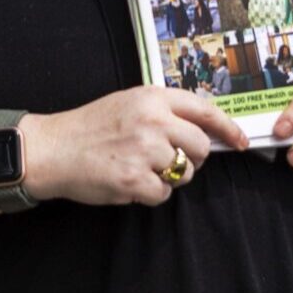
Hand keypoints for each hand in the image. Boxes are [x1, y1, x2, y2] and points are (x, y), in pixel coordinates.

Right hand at [22, 87, 247, 206]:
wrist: (53, 148)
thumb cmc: (91, 127)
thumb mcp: (130, 103)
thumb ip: (165, 111)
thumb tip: (204, 129)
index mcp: (154, 98)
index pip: (206, 111)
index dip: (228, 128)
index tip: (239, 141)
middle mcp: (153, 121)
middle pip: (200, 147)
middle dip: (192, 159)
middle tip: (169, 161)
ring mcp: (144, 150)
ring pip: (184, 173)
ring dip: (169, 177)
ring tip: (141, 169)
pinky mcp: (133, 179)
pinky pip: (163, 194)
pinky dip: (150, 194)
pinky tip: (130, 183)